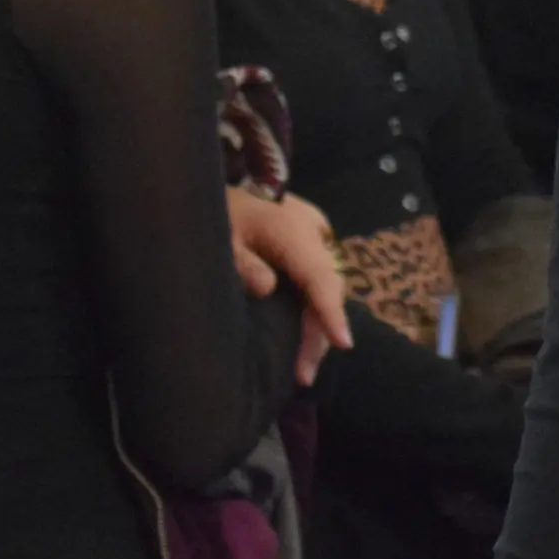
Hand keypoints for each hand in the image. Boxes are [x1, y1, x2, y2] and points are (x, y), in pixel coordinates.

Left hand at [228, 186, 353, 386]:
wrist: (213, 183)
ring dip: (316, 321)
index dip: (331, 312)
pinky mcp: (308, 234)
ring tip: (303, 363)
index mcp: (291, 231)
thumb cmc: (216, 212)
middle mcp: (311, 231)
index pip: (319, 277)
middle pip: (326, 287)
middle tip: (303, 375)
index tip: (345, 344)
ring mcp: (313, 231)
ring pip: (325, 282)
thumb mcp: (220, 239)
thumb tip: (268, 289)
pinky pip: (318, 273)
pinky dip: (312, 302)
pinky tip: (304, 328)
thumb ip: (242, 264)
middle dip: (320, 332)